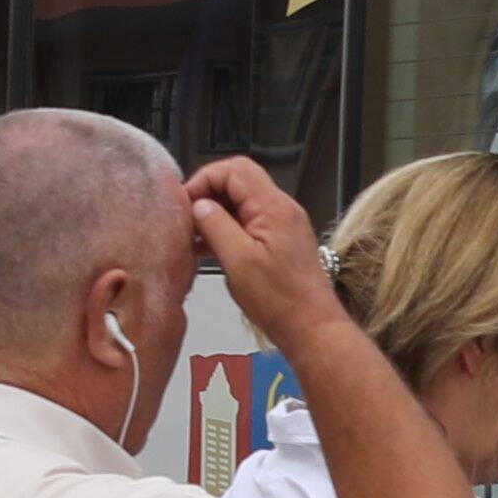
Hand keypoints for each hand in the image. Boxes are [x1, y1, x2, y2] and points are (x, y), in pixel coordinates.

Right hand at [180, 156, 339, 336]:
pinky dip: (227, 230)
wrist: (312, 327)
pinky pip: (249, 224)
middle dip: (208, 195)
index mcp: (273, 207)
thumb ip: (216, 226)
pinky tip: (207, 248)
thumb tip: (199, 205)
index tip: (185, 202)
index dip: (205, 179)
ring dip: (216, 214)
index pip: (235, 170)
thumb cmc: (279, 300)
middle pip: (239, 183)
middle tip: (185, 218)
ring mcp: (282, 225)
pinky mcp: (280, 242)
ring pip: (242, 204)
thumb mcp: (238, 261)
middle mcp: (281, 209)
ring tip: (191, 235)